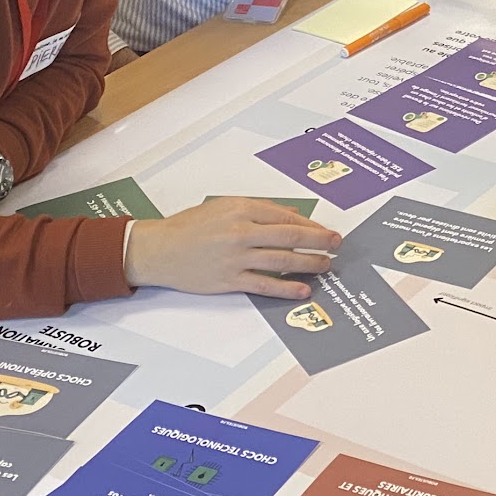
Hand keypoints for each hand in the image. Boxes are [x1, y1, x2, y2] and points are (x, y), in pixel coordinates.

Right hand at [125, 198, 342, 298]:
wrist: (158, 249)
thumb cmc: (188, 226)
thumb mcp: (223, 206)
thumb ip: (258, 210)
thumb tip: (292, 216)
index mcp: (241, 209)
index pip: (287, 217)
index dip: (311, 226)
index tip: (325, 231)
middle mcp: (240, 232)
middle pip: (290, 237)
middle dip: (320, 242)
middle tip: (337, 244)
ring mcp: (235, 257)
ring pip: (282, 261)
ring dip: (310, 264)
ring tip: (326, 265)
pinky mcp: (229, 279)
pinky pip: (265, 285)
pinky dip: (287, 288)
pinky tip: (303, 289)